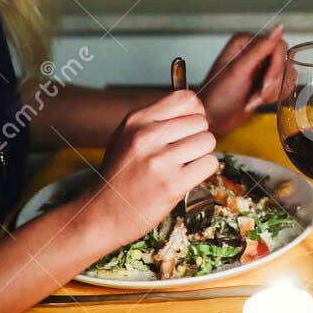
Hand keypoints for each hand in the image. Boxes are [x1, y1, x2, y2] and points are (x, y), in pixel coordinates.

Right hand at [84, 89, 218, 251]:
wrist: (102, 214)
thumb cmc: (119, 175)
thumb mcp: (127, 136)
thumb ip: (156, 120)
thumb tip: (195, 107)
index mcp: (137, 120)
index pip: (187, 99)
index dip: (194, 113)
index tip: (187, 128)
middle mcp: (147, 136)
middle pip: (201, 121)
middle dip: (197, 137)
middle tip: (181, 154)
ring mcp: (159, 161)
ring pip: (208, 141)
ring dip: (201, 155)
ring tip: (182, 166)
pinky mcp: (172, 184)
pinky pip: (209, 164)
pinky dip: (203, 171)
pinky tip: (186, 177)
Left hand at [199, 26, 285, 133]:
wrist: (213, 119)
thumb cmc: (217, 96)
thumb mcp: (238, 71)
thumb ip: (260, 49)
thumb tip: (278, 28)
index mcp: (246, 42)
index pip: (278, 46)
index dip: (275, 67)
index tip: (264, 83)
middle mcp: (255, 51)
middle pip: (284, 61)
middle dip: (271, 83)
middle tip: (255, 95)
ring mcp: (262, 67)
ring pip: (286, 74)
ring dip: (271, 92)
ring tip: (252, 99)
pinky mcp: (266, 81)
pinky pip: (285, 85)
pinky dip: (273, 97)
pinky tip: (256, 100)